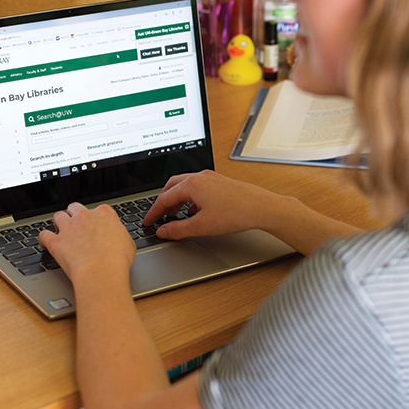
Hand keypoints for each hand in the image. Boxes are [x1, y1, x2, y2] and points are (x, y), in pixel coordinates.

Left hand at [39, 202, 135, 282]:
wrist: (102, 270)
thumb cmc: (118, 259)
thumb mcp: (128, 242)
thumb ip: (119, 235)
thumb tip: (117, 238)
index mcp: (104, 214)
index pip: (98, 209)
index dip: (97, 218)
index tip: (98, 226)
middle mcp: (84, 216)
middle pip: (75, 207)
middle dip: (75, 214)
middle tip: (77, 224)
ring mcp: (68, 228)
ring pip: (58, 216)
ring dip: (59, 222)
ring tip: (60, 230)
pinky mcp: (56, 242)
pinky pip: (43, 235)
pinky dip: (43, 239)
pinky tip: (45, 244)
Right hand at [142, 170, 279, 239]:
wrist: (261, 208)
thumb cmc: (236, 213)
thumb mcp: (201, 226)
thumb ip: (178, 229)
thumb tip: (163, 231)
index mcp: (192, 184)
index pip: (164, 198)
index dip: (153, 212)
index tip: (147, 222)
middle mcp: (200, 176)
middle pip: (172, 187)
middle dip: (163, 202)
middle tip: (158, 217)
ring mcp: (211, 177)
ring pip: (185, 186)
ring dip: (177, 200)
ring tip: (174, 216)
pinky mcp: (220, 182)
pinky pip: (198, 187)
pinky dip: (190, 198)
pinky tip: (194, 211)